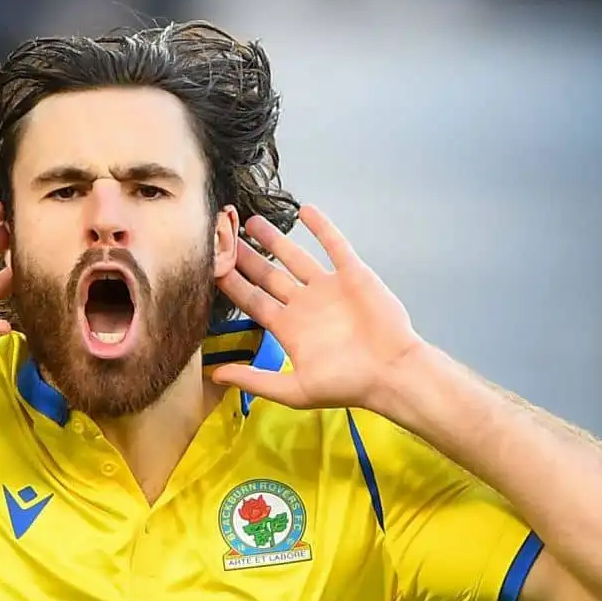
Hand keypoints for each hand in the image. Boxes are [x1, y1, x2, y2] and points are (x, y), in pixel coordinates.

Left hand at [209, 206, 423, 412]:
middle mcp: (305, 305)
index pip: (252, 301)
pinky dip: (321, 227)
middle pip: (268, 275)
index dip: (231, 284)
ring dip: (275, 239)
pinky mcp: (352, 275)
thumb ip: (254, 379)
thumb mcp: (293, 390)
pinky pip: (334, 245)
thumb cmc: (346, 384)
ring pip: (295, 256)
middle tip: (223, 235)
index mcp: (289, 328)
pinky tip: (304, 210)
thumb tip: (215, 376)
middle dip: (245, 257)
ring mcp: (328, 288)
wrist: (391, 372)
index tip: (210, 265)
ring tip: (252, 221)